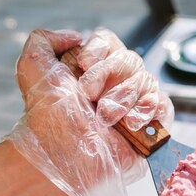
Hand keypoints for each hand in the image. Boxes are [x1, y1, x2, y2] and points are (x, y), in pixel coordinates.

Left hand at [8, 28, 171, 195]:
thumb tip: (74, 35)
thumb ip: (42, 40)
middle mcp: (115, 83)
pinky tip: (130, 124)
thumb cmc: (50, 123)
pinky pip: (163, 103)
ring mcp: (135, 103)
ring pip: (146, 79)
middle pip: (130, 59)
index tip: (84, 65)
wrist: (68, 159)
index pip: (108, 41)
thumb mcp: (33, 71)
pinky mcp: (152, 123)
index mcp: (90, 69)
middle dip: (110, 78)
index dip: (100, 51)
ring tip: (106, 120)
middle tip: (92, 100)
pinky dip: (147, 111)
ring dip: (124, 99)